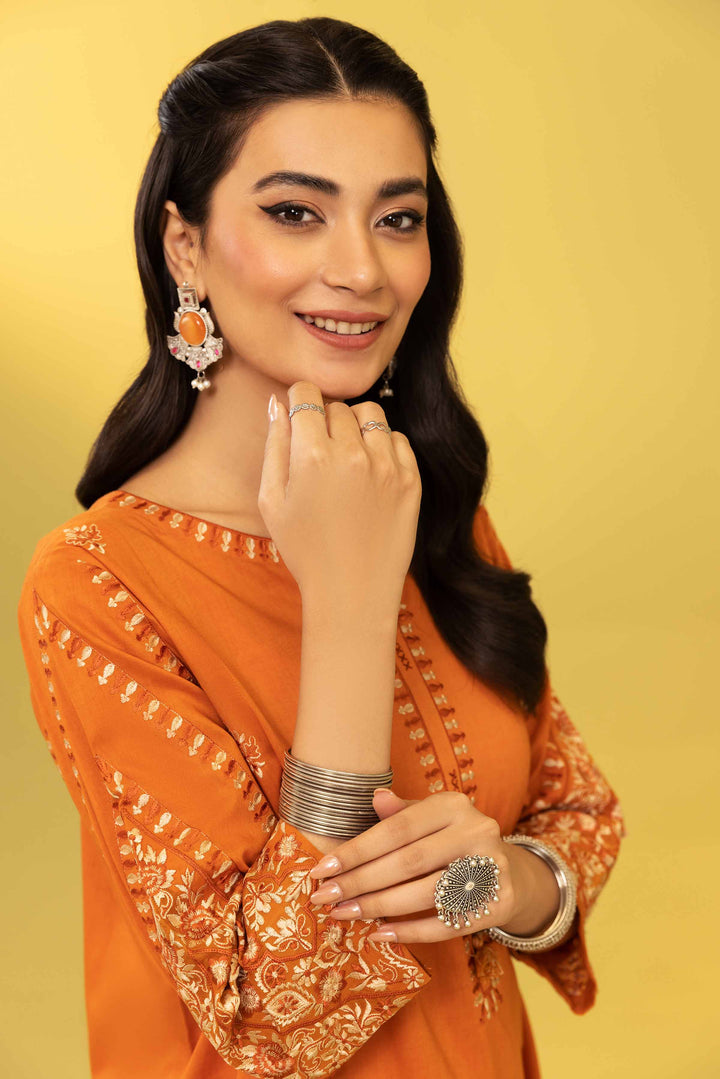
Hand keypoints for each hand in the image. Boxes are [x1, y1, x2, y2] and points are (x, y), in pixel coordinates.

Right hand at [258, 381, 421, 601]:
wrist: (352, 592)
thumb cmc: (305, 550)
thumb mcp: (272, 500)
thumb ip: (274, 446)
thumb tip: (279, 404)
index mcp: (312, 455)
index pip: (306, 394)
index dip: (299, 401)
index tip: (300, 417)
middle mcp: (353, 453)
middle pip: (338, 406)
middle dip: (325, 419)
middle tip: (320, 453)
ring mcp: (387, 465)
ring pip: (371, 415)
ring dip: (356, 426)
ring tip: (347, 456)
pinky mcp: (411, 480)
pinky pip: (398, 439)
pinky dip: (383, 445)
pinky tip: (370, 470)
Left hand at [305, 789, 524, 944]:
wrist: (507, 869)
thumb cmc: (450, 840)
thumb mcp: (428, 818)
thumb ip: (400, 813)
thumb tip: (375, 797)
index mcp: (453, 804)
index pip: (397, 828)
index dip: (357, 850)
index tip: (322, 870)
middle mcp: (477, 831)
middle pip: (409, 862)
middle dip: (362, 882)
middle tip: (325, 898)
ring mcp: (493, 867)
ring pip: (426, 893)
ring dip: (380, 908)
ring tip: (345, 915)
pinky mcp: (499, 902)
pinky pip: (446, 923)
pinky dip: (410, 931)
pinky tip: (380, 934)